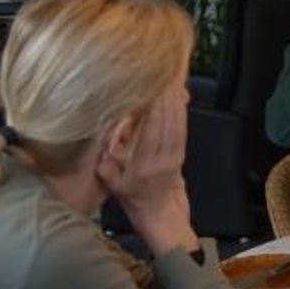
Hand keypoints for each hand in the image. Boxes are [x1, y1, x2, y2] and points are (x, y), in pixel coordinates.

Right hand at [98, 85, 197, 256]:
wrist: (161, 216)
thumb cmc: (133, 199)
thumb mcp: (111, 183)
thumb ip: (107, 160)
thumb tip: (107, 136)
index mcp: (143, 164)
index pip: (151, 130)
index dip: (154, 108)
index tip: (152, 87)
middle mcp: (162, 157)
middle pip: (168, 121)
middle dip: (168, 95)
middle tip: (166, 72)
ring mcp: (174, 155)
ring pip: (178, 122)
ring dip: (176, 98)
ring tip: (174, 75)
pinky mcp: (181, 152)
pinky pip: (182, 127)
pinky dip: (181, 109)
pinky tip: (180, 94)